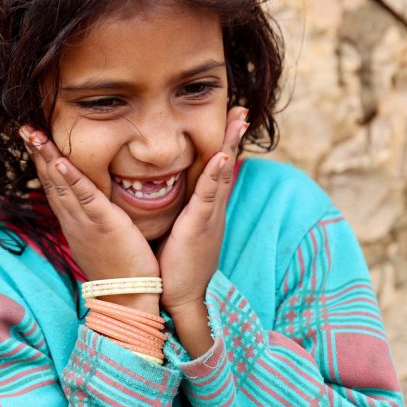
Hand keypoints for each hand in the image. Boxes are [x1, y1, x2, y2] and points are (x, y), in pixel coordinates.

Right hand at [19, 126, 158, 283]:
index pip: (52, 183)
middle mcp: (71, 218)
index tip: (32, 137)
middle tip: (23, 126)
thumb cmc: (119, 270)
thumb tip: (94, 202)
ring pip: (60, 183)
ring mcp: (83, 220)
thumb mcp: (99, 238)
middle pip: (49, 178)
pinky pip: (84, 197)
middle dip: (36, 151)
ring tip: (33, 133)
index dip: (42, 160)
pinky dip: (71, 178)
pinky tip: (60, 162)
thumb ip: (94, 217)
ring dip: (46, 156)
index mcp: (71, 220)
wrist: (125, 300)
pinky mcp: (102, 223)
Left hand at [157, 106, 247, 313]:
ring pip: (222, 173)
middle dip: (234, 136)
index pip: (215, 169)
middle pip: (226, 164)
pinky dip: (216, 174)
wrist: (181, 297)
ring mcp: (209, 216)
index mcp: (205, 208)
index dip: (223, 144)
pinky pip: (209, 195)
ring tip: (239, 120)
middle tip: (242, 109)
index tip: (229, 119)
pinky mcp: (200, 226)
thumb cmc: (175, 266)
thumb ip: (176, 211)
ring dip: (231, 145)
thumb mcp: (177, 230)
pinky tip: (222, 156)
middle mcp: (212, 208)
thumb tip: (164, 194)